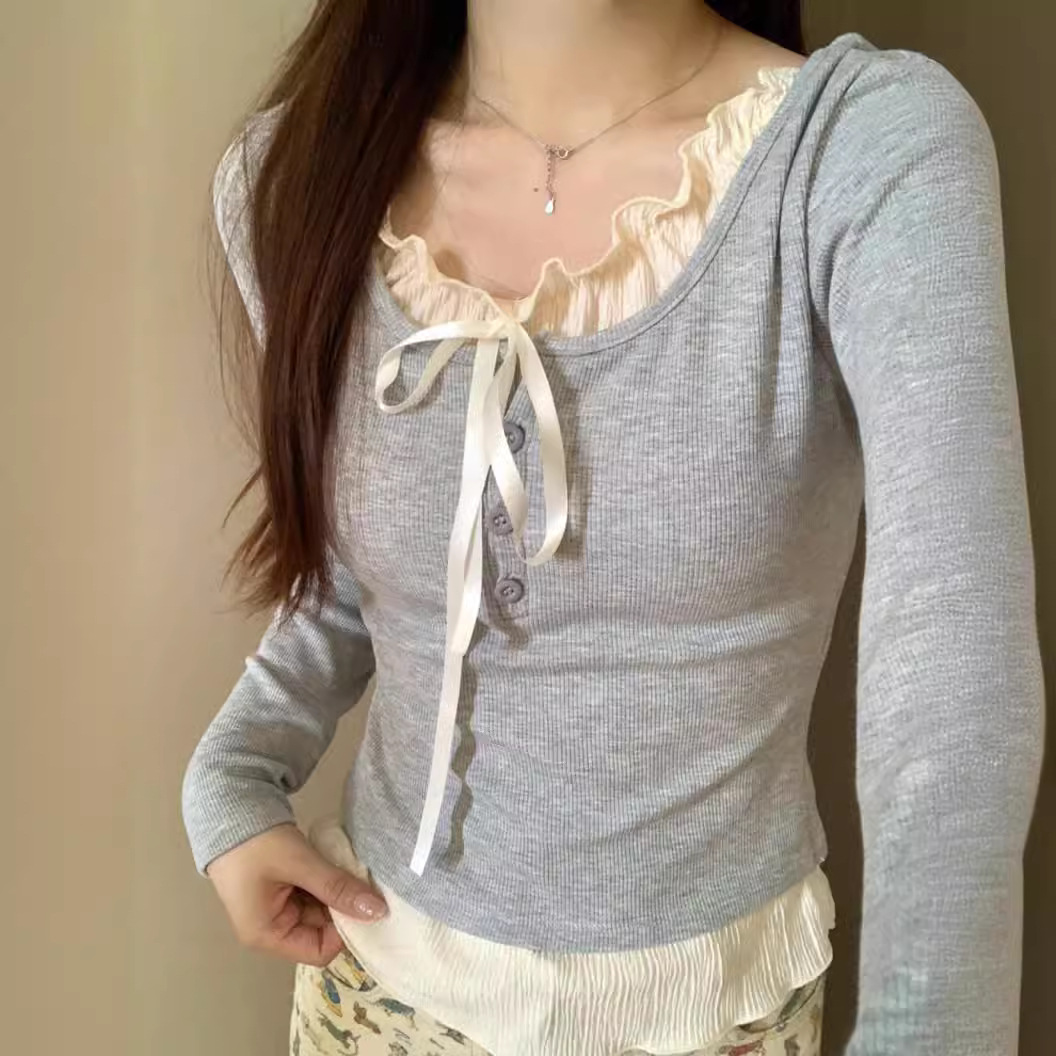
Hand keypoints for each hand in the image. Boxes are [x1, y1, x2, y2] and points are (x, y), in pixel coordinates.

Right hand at [207, 823, 388, 965]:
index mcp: (267, 935)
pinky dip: (326, 882)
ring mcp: (276, 909)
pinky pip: (313, 895)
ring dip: (336, 893)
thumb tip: (377, 912)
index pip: (319, 951)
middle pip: (321, 930)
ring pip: (321, 910)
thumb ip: (338, 888)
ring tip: (350, 870)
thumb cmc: (257, 843)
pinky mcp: (281, 891)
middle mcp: (271, 930)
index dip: (345, 931)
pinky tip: (336, 865)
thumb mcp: (300, 864)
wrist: (229, 808)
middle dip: (343, 908)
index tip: (365, 904)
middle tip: (364, 883)